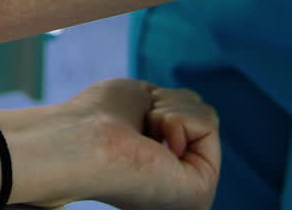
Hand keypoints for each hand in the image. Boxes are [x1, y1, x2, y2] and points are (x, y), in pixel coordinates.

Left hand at [54, 79, 219, 209]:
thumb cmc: (97, 117)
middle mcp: (177, 185)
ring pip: (206, 116)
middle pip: (199, 114)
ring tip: (143, 137)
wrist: (82, 140)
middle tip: (139, 127)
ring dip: (169, 112)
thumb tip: (202, 121)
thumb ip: (174, 111)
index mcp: (161, 169)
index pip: (187, 117)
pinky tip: (155, 144)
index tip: (133, 123)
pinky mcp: (200, 192)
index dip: (161, 105)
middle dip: (167, 105)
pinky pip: (208, 124)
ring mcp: (190, 191)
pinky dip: (177, 120)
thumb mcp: (144, 99)